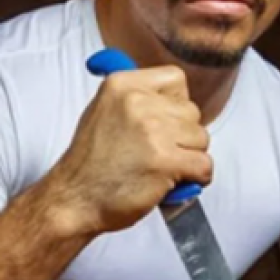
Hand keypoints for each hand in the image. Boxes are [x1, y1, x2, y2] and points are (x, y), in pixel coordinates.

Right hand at [45, 66, 211, 234]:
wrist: (74, 200)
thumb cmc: (91, 163)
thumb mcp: (103, 111)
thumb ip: (136, 98)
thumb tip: (170, 96)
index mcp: (121, 84)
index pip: (176, 79)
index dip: (175, 104)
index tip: (161, 121)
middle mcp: (138, 102)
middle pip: (193, 112)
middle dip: (181, 135)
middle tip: (154, 152)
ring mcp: (153, 131)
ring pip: (202, 138)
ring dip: (188, 157)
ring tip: (159, 167)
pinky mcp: (166, 161)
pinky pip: (205, 165)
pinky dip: (195, 178)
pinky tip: (172, 182)